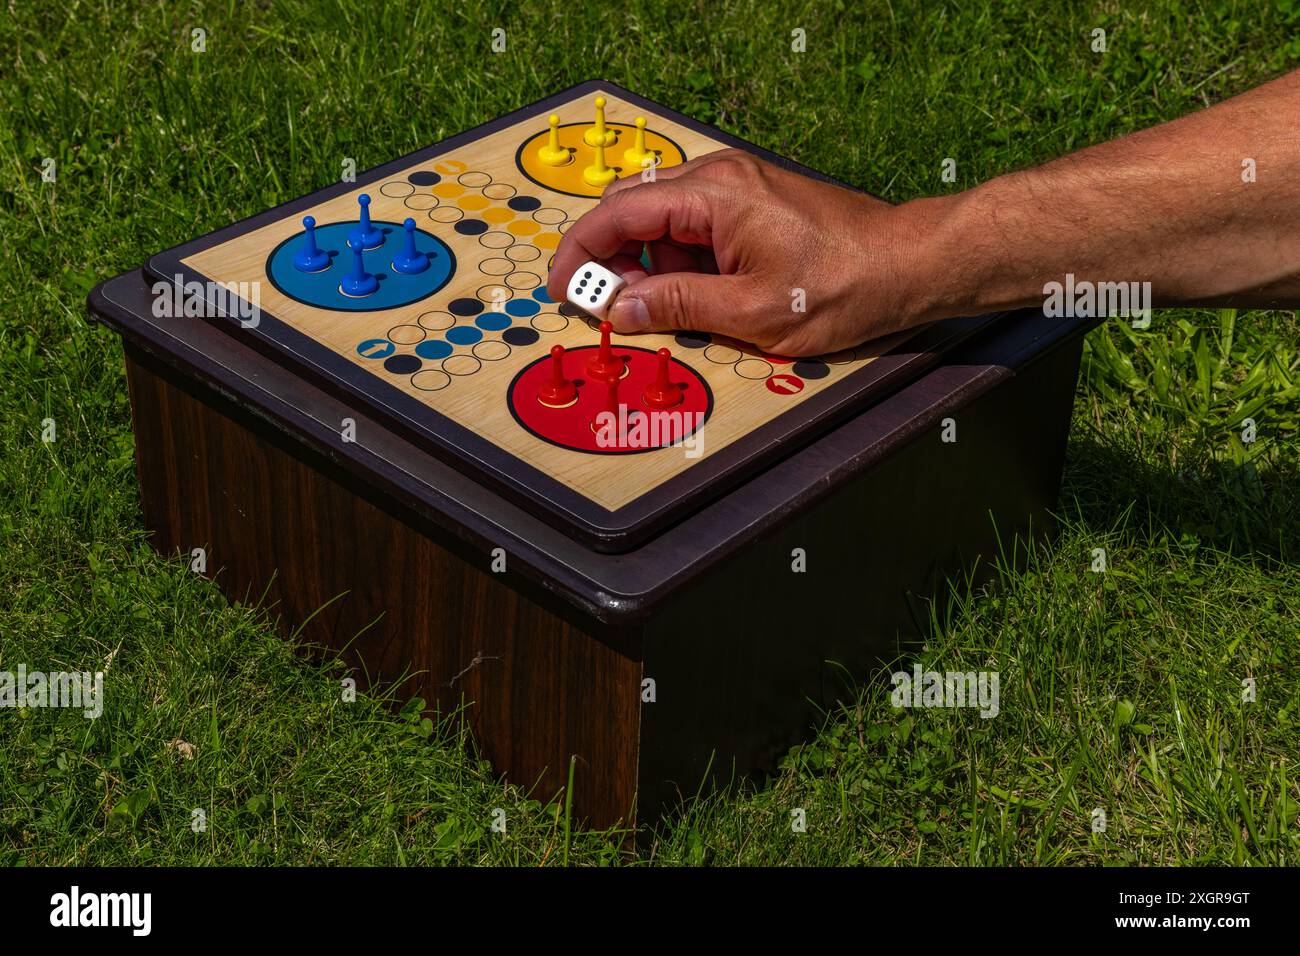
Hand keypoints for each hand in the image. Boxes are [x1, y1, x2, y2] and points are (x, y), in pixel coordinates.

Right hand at [547, 149, 949, 356]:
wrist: (908, 264)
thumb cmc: (845, 284)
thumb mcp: (752, 311)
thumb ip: (678, 307)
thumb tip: (621, 308)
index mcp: (714, 194)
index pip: (619, 214)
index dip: (581, 253)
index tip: (564, 288)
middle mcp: (720, 178)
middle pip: (634, 211)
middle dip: (609, 260)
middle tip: (604, 307)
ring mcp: (738, 188)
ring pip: (663, 222)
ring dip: (648, 266)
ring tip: (658, 312)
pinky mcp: (752, 205)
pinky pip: (695, 229)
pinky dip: (680, 262)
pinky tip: (694, 298)